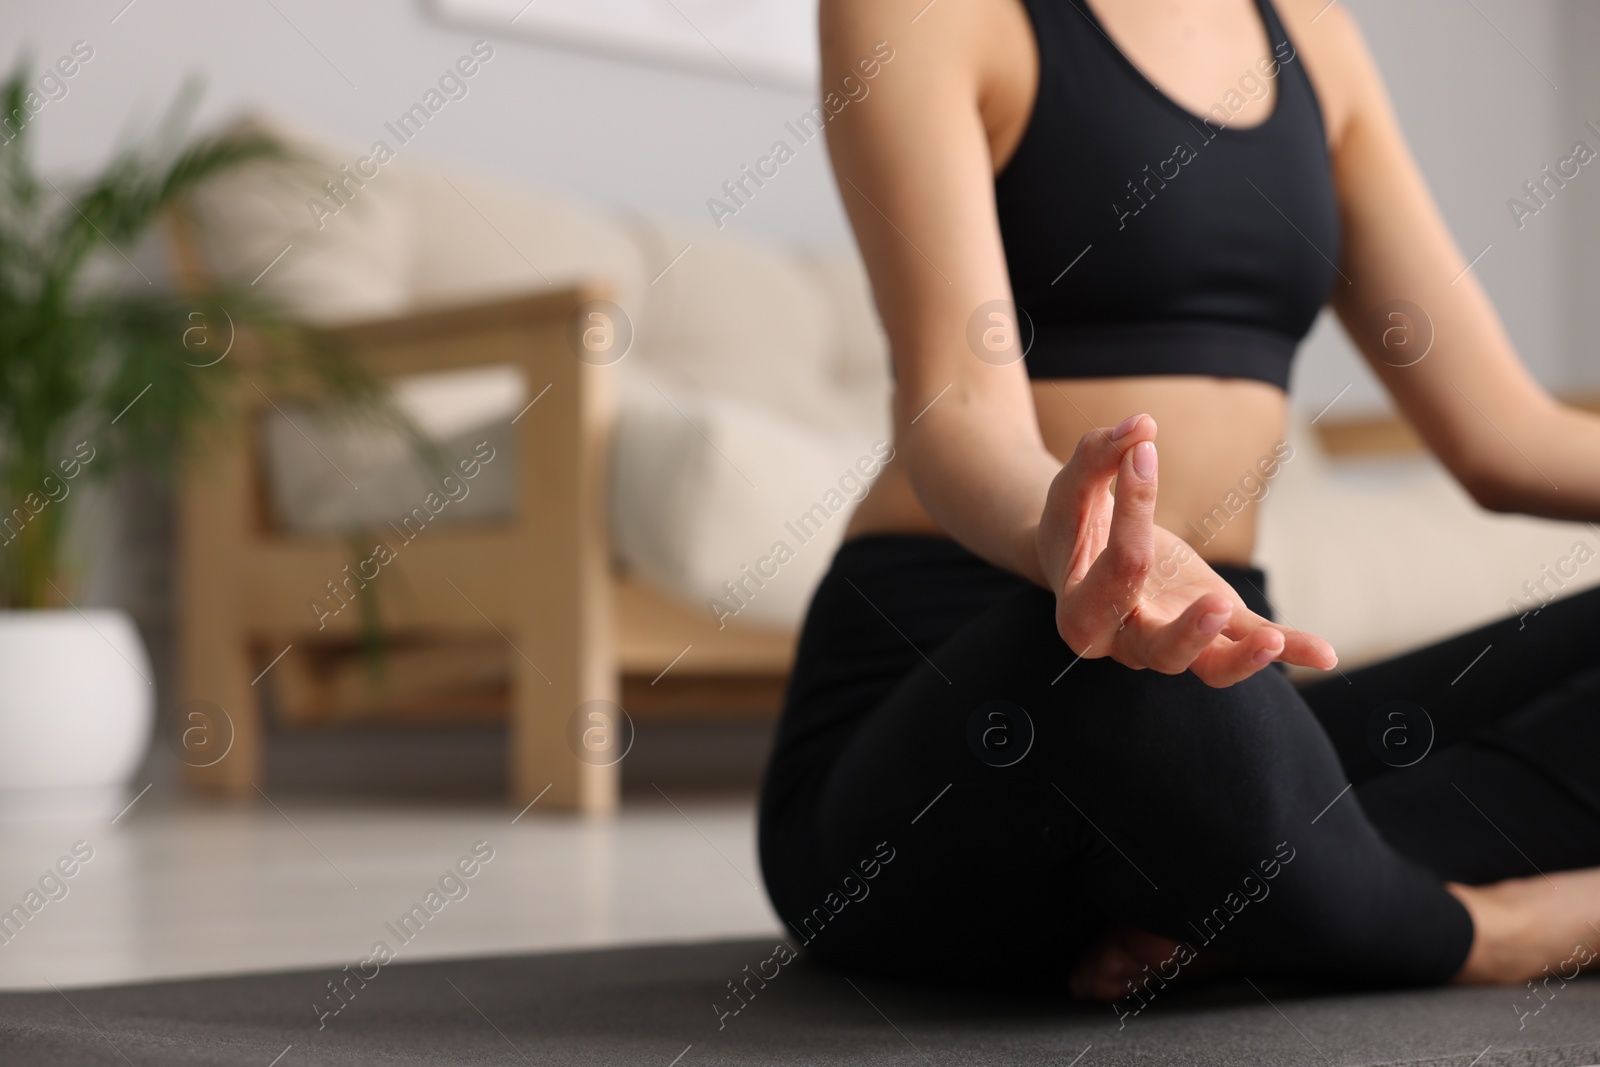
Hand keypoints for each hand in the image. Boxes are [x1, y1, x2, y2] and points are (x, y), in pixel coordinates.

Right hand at [1035, 414, 1336, 686]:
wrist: (1080, 552)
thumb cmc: (1074, 521)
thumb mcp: (1074, 485)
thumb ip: (1098, 456)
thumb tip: (1140, 425)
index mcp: (1080, 614)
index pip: (1120, 567)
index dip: (1134, 508)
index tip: (1142, 451)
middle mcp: (1125, 641)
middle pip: (1158, 650)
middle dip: (1188, 632)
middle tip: (1215, 605)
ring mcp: (1172, 637)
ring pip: (1207, 666)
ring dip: (1241, 658)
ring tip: (1272, 641)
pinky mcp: (1213, 623)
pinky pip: (1247, 640)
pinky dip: (1289, 648)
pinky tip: (1325, 653)